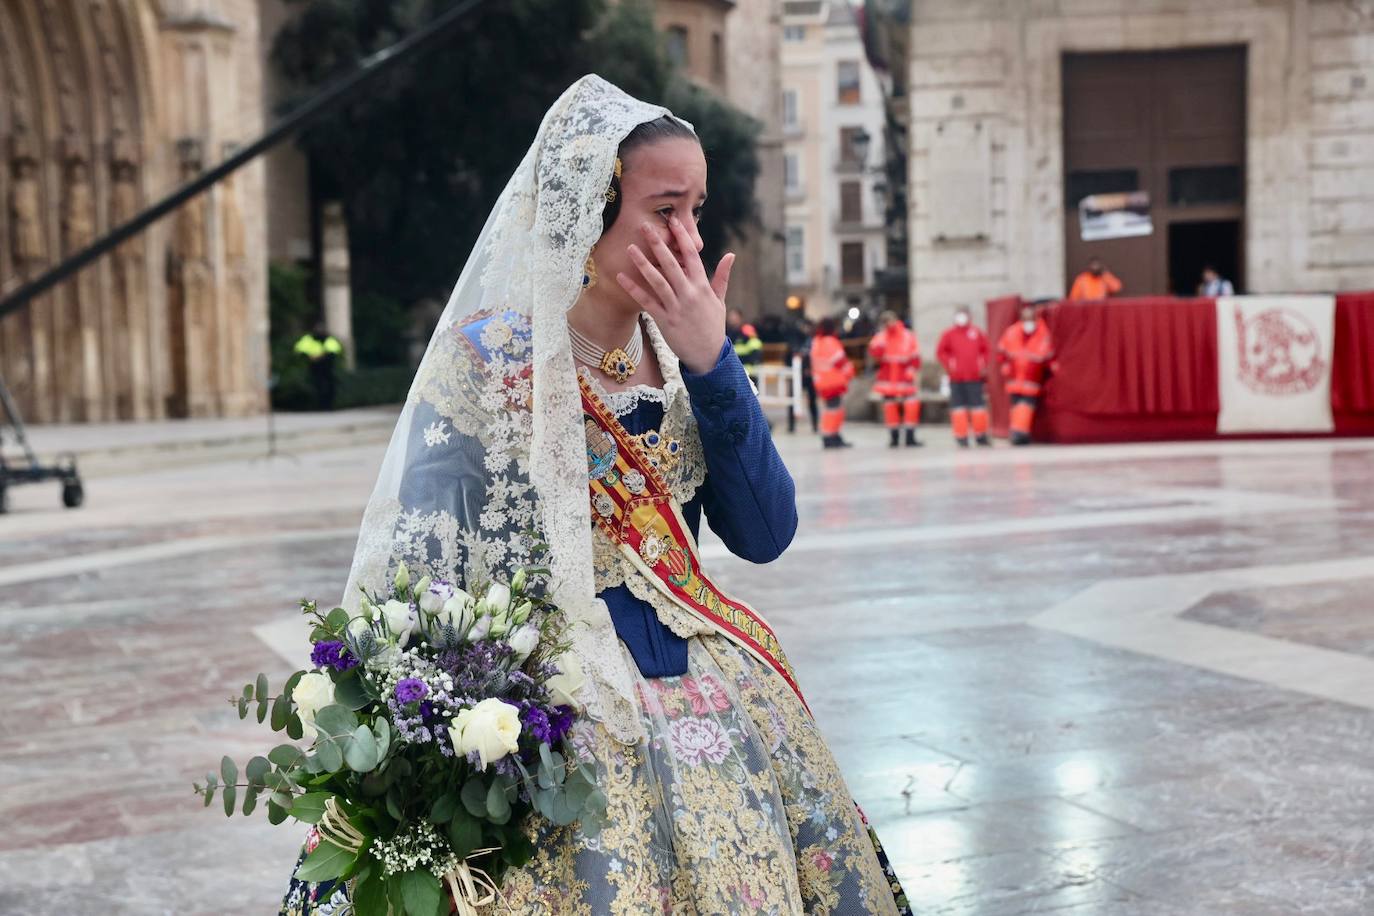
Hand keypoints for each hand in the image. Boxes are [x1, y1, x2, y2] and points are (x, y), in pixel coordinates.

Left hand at [616, 216, 734, 374]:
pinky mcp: (664, 320)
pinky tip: (621, 277)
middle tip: (645, 226)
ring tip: (630, 247)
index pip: (692, 256)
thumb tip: (730, 255)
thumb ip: (722, 276)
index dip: (682, 237)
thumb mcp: (720, 300)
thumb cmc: (713, 326)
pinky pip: (647, 302)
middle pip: (672, 263)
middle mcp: (689, 294)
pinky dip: (634, 289)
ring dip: (643, 263)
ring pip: (657, 281)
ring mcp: (676, 307)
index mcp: (702, 286)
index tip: (673, 221)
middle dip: (658, 244)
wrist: (708, 355)